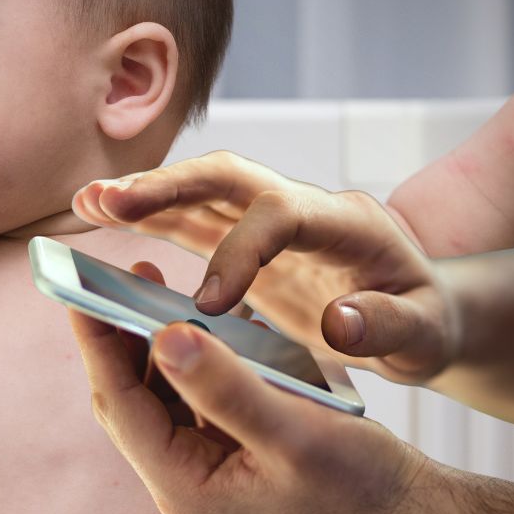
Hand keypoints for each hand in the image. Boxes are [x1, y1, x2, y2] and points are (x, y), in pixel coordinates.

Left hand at [66, 261, 426, 513]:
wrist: (401, 509)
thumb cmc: (354, 483)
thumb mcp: (291, 430)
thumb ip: (226, 387)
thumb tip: (164, 337)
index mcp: (183, 483)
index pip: (119, 402)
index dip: (96, 341)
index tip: (79, 286)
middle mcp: (182, 473)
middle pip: (128, 392)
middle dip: (118, 333)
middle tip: (119, 271)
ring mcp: (201, 458)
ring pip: (157, 386)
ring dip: (154, 336)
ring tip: (153, 282)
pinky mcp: (223, 441)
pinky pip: (190, 386)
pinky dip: (190, 348)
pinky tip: (202, 315)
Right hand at [73, 151, 457, 383]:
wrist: (422, 311)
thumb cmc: (426, 324)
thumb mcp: (426, 336)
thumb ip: (389, 327)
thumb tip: (341, 321)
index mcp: (348, 223)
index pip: (282, 214)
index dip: (240, 250)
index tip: (209, 304)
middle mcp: (303, 207)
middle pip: (230, 177)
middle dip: (170, 186)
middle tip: (112, 200)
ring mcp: (272, 218)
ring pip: (201, 191)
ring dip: (145, 194)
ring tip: (87, 201)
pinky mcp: (247, 239)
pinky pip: (192, 220)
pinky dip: (148, 217)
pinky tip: (100, 215)